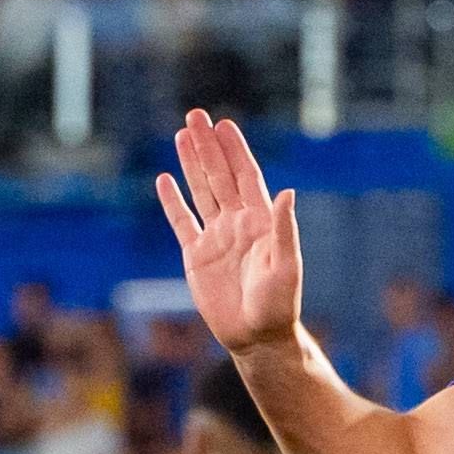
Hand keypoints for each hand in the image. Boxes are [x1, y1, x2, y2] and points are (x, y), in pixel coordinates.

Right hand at [155, 111, 308, 358]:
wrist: (256, 337)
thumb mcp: (286, 266)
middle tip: (195, 116)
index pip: (245, 176)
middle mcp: (237, 223)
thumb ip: (284, 229)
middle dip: (208, 146)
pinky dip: (173, 202)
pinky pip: (182, 222)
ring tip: (182, 136)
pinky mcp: (196, 256)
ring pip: (200, 192)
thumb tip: (287, 192)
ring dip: (191, 164)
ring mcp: (216, 237)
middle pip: (219, 176)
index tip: (224, 125)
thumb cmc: (279, 304)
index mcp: (260, 221)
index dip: (235, 151)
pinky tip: (165, 180)